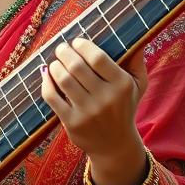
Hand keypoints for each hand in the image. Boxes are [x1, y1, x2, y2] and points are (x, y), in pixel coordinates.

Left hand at [39, 36, 147, 161]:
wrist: (115, 145)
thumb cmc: (124, 108)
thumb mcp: (138, 86)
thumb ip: (136, 62)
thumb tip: (137, 38)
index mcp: (122, 85)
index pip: (98, 58)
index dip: (83, 46)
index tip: (76, 42)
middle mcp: (106, 98)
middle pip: (77, 66)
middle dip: (64, 52)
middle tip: (61, 49)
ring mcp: (88, 112)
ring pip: (63, 79)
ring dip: (55, 66)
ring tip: (55, 63)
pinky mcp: (72, 122)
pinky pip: (52, 97)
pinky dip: (46, 82)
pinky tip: (47, 75)